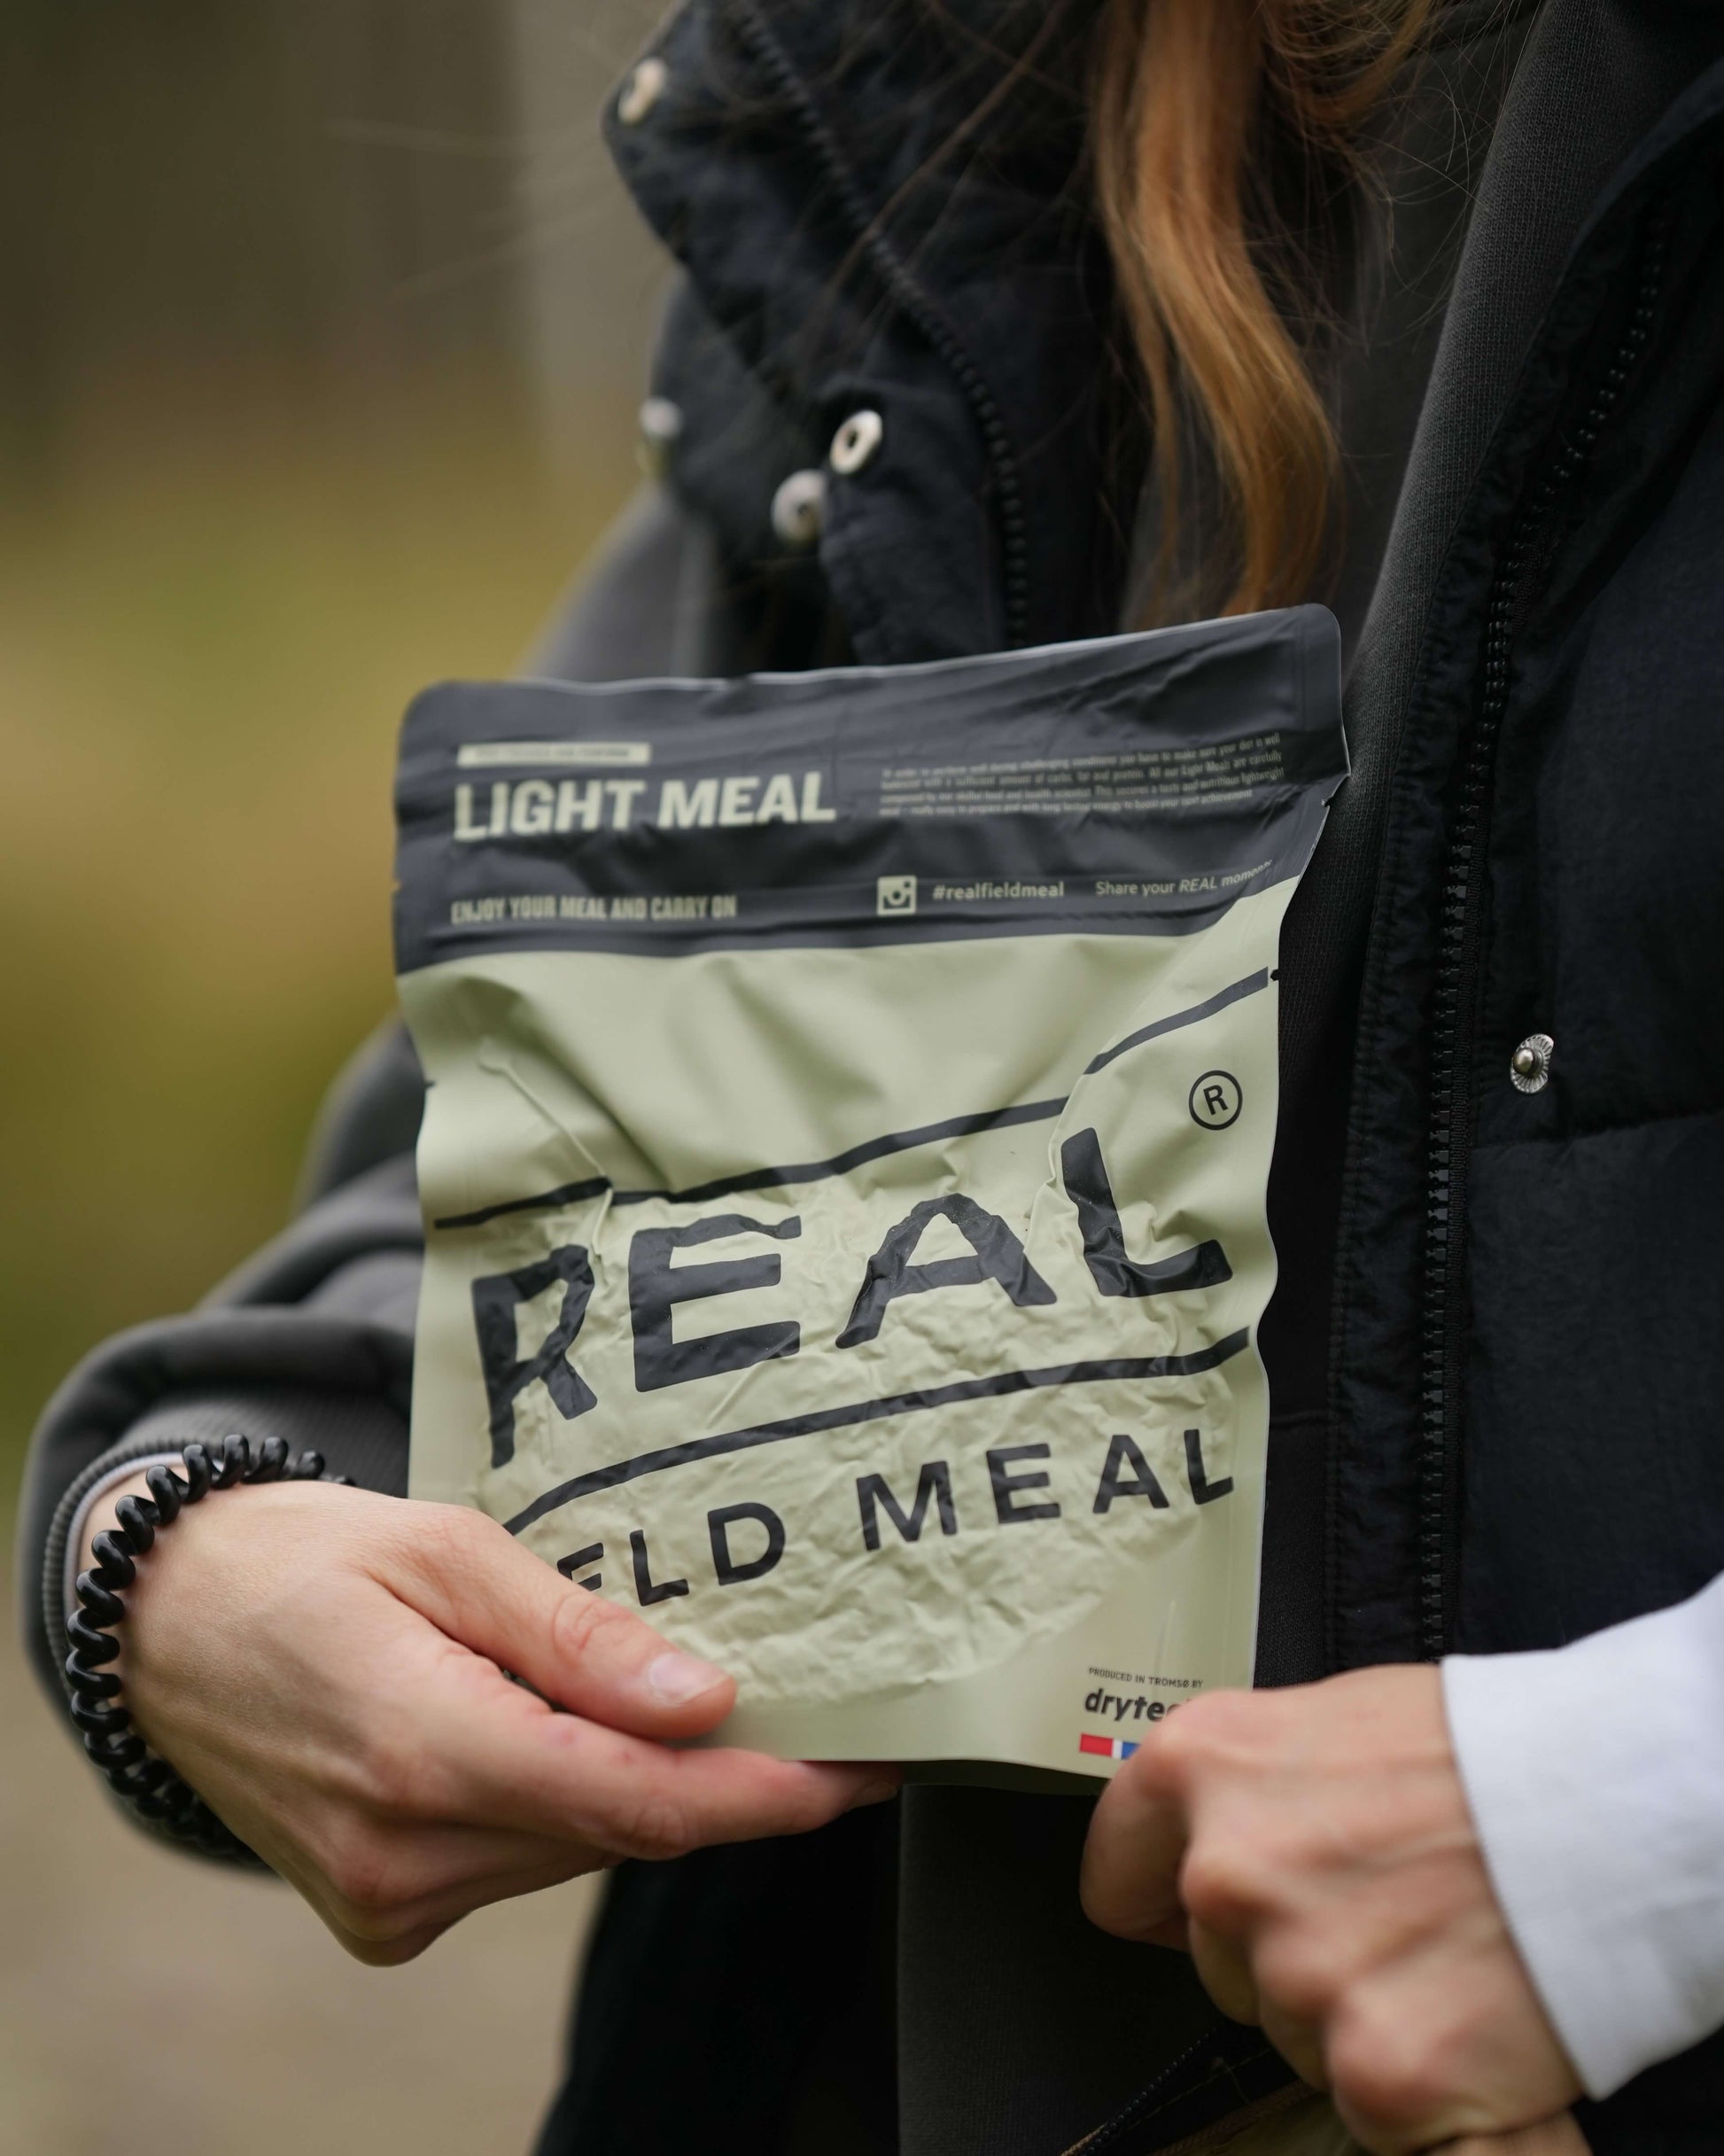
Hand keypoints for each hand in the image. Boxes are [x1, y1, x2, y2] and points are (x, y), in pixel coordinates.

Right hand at [83, 1473, 893, 1962]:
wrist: (163, 1623)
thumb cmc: (303, 1557)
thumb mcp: (445, 1548)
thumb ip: (576, 1634)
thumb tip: (708, 1702)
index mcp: (425, 1749)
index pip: (640, 1801)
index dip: (769, 1795)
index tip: (867, 1768)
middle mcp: (406, 1853)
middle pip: (621, 1827)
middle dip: (724, 1775)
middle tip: (814, 1702)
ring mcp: (388, 1898)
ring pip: (578, 1848)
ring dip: (643, 1783)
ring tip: (692, 1698)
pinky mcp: (380, 1913)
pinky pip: (523, 1862)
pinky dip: (572, 1803)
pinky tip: (577, 1732)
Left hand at [1079, 1667, 1581, 2153]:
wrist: (1609, 1803)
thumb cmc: (1484, 1752)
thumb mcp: (1328, 1725)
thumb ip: (1252, 1790)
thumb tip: (1206, 1846)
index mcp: (1202, 1768)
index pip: (1117, 1876)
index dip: (1158, 1900)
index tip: (1185, 1912)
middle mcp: (1229, 1872)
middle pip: (1220, 1966)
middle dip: (1288, 1953)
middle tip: (1382, 1911)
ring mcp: (1298, 1976)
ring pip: (1296, 2037)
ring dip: (1358, 2014)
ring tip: (1438, 1944)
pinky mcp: (1377, 2071)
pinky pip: (1370, 2112)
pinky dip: (1423, 2091)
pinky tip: (1466, 2022)